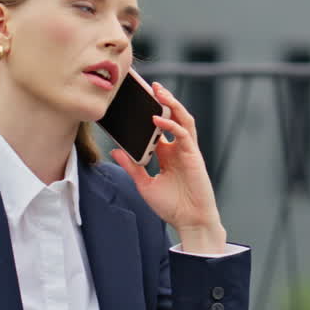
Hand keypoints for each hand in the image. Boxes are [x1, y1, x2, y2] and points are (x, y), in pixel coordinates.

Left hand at [112, 82, 227, 252]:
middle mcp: (179, 149)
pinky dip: (171, 125)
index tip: (140, 101)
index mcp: (168, 155)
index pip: (160, 127)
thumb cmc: (171, 206)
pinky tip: (158, 120)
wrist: (189, 222)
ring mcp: (188, 151)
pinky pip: (183, 134)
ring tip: (159, 92)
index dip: (152, 113)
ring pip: (183, 120)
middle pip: (174, 118)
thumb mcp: (144, 184)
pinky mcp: (193, 156)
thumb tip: (116, 151)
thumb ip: (132, 166)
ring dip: (172, 105)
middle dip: (165, 101)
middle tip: (152, 87)